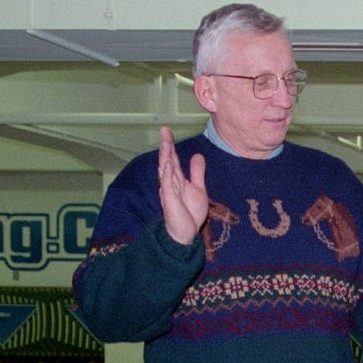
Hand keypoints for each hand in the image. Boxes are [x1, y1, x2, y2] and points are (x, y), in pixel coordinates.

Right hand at [157, 126, 207, 244]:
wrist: (185, 233)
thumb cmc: (189, 212)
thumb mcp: (198, 189)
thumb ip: (197, 173)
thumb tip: (197, 155)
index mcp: (177, 179)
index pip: (173, 159)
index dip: (170, 145)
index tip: (167, 130)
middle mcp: (170, 182)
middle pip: (167, 160)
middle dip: (166, 146)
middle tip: (164, 130)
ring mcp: (168, 190)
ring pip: (165, 170)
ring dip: (165, 156)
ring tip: (165, 142)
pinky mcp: (169, 200)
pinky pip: (167, 185)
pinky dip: (166, 174)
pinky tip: (167, 164)